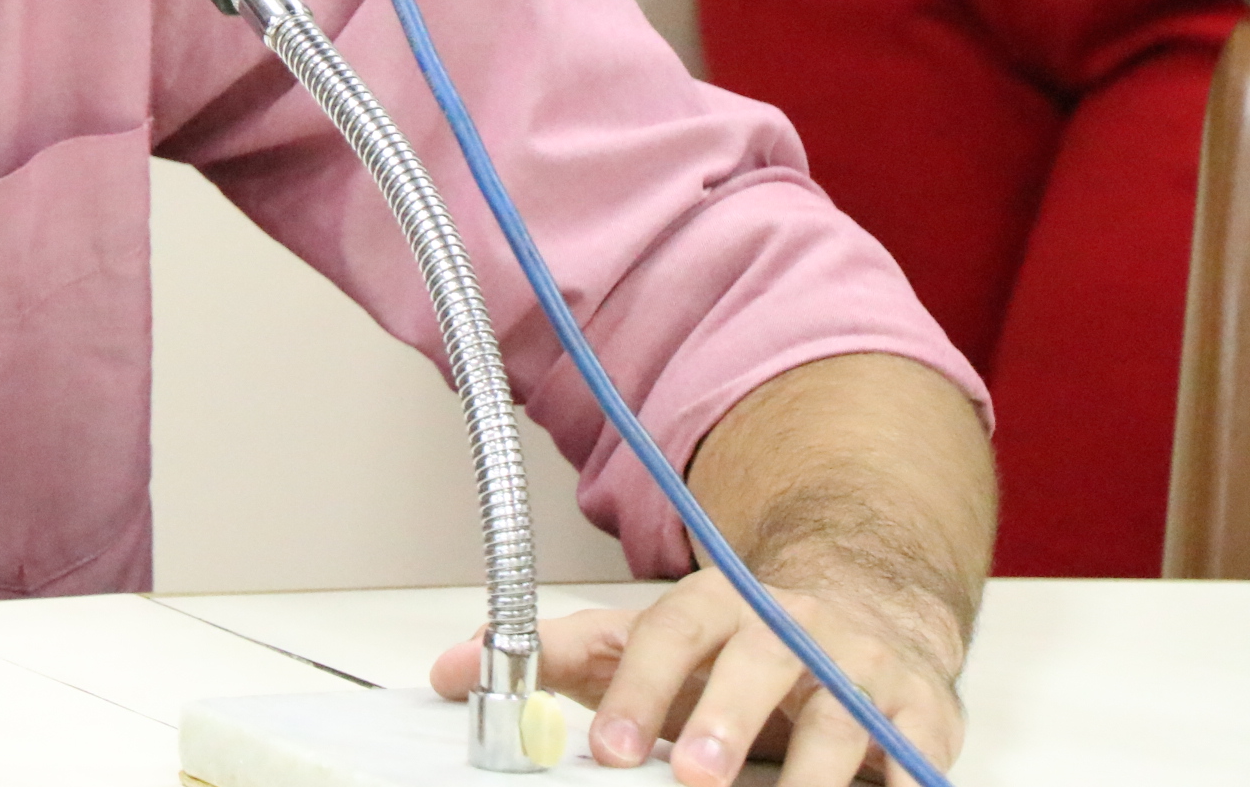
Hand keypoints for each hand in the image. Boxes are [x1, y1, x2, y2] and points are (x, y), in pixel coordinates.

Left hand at [428, 569, 964, 786]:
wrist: (868, 605)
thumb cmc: (743, 642)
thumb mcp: (651, 639)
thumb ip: (558, 657)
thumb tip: (448, 672)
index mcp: (720, 606)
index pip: (670, 637)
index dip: (638, 690)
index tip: (609, 747)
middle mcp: (793, 628)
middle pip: (756, 668)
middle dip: (724, 723)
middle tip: (693, 776)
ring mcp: (864, 671)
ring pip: (843, 721)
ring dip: (816, 774)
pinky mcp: (927, 717)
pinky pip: (915, 761)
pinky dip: (900, 785)